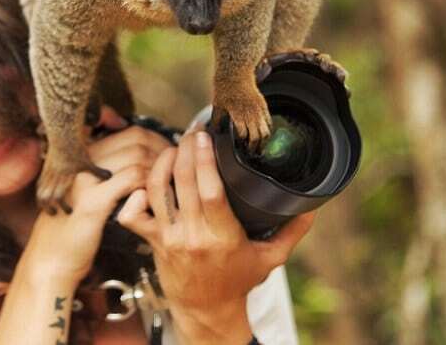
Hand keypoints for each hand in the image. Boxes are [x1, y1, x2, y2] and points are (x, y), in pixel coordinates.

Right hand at [20, 107, 172, 285]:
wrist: (50, 259)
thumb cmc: (75, 227)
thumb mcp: (90, 191)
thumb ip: (112, 172)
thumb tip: (149, 157)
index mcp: (83, 154)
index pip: (130, 132)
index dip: (156, 140)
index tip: (170, 155)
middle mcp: (81, 159)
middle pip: (137, 139)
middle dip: (164, 151)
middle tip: (177, 169)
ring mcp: (85, 178)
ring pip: (137, 156)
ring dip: (160, 169)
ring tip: (169, 185)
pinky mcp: (92, 201)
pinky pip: (132, 179)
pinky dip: (150, 184)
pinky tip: (154, 197)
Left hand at [117, 128, 314, 340]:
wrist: (206, 311)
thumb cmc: (238, 281)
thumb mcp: (271, 258)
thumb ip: (292, 231)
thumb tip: (313, 207)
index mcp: (224, 236)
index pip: (210, 192)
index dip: (204, 160)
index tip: (206, 137)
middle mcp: (193, 235)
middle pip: (182, 182)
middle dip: (184, 149)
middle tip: (193, 133)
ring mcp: (169, 237)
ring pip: (156, 190)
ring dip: (162, 162)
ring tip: (174, 147)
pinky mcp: (152, 241)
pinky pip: (132, 214)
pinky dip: (135, 194)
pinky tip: (147, 180)